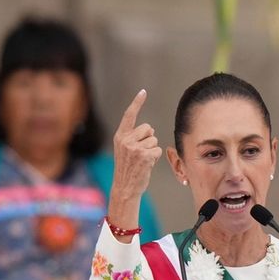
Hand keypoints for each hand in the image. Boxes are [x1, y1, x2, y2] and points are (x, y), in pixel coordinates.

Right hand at [109, 90, 161, 228]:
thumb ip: (133, 138)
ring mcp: (135, 148)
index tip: (143, 92)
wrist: (125, 187)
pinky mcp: (145, 155)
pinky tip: (146, 165)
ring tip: (142, 161)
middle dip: (148, 138)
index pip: (129, 115)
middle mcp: (126, 140)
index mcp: (120, 136)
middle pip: (148, 128)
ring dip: (152, 150)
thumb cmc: (127, 169)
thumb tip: (150, 129)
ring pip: (154, 140)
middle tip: (140, 153)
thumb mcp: (124, 150)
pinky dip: (155, 157)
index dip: (137, 103)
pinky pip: (158, 149)